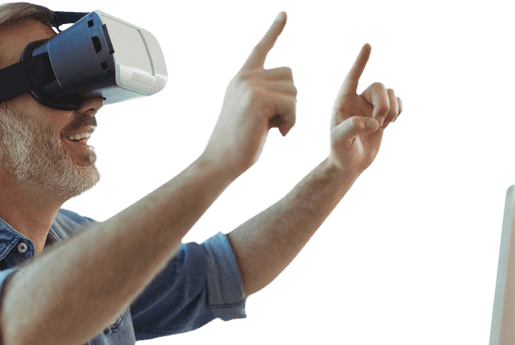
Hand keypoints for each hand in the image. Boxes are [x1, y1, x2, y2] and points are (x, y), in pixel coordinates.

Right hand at [202, 11, 298, 177]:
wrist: (220, 161)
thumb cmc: (238, 143)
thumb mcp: (249, 112)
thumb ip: (265, 95)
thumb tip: (291, 90)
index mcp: (242, 78)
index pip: (261, 48)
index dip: (274, 30)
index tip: (284, 14)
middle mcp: (245, 77)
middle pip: (290, 77)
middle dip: (289, 102)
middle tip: (272, 122)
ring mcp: (250, 86)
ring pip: (294, 92)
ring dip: (290, 114)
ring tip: (272, 128)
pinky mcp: (258, 99)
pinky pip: (292, 106)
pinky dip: (291, 122)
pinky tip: (278, 134)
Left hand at [327, 43, 402, 177]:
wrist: (350, 164)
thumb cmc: (340, 152)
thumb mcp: (340, 141)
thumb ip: (352, 128)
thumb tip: (372, 122)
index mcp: (343, 101)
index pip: (352, 77)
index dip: (360, 62)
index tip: (368, 45)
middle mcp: (357, 100)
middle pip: (379, 86)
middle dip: (383, 105)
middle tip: (377, 124)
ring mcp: (371, 107)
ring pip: (391, 94)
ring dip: (391, 110)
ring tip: (381, 126)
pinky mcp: (382, 115)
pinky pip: (398, 102)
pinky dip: (399, 110)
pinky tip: (390, 122)